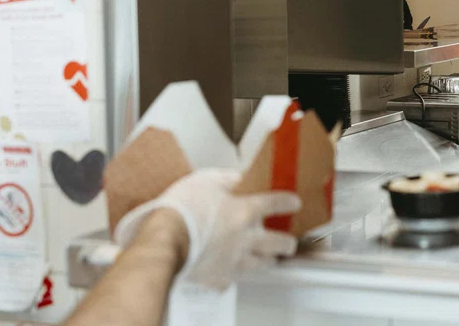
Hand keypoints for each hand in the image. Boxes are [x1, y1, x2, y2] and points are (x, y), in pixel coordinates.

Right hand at [115, 169, 301, 290]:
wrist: (163, 241)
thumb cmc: (181, 208)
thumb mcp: (204, 180)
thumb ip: (225, 178)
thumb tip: (237, 177)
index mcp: (245, 212)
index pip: (276, 204)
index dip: (288, 203)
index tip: (295, 203)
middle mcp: (245, 238)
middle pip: (278, 243)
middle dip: (287, 243)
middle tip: (288, 243)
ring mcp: (233, 260)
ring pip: (261, 265)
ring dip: (267, 261)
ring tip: (269, 260)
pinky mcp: (217, 276)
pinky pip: (229, 280)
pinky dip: (231, 277)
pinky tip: (230, 274)